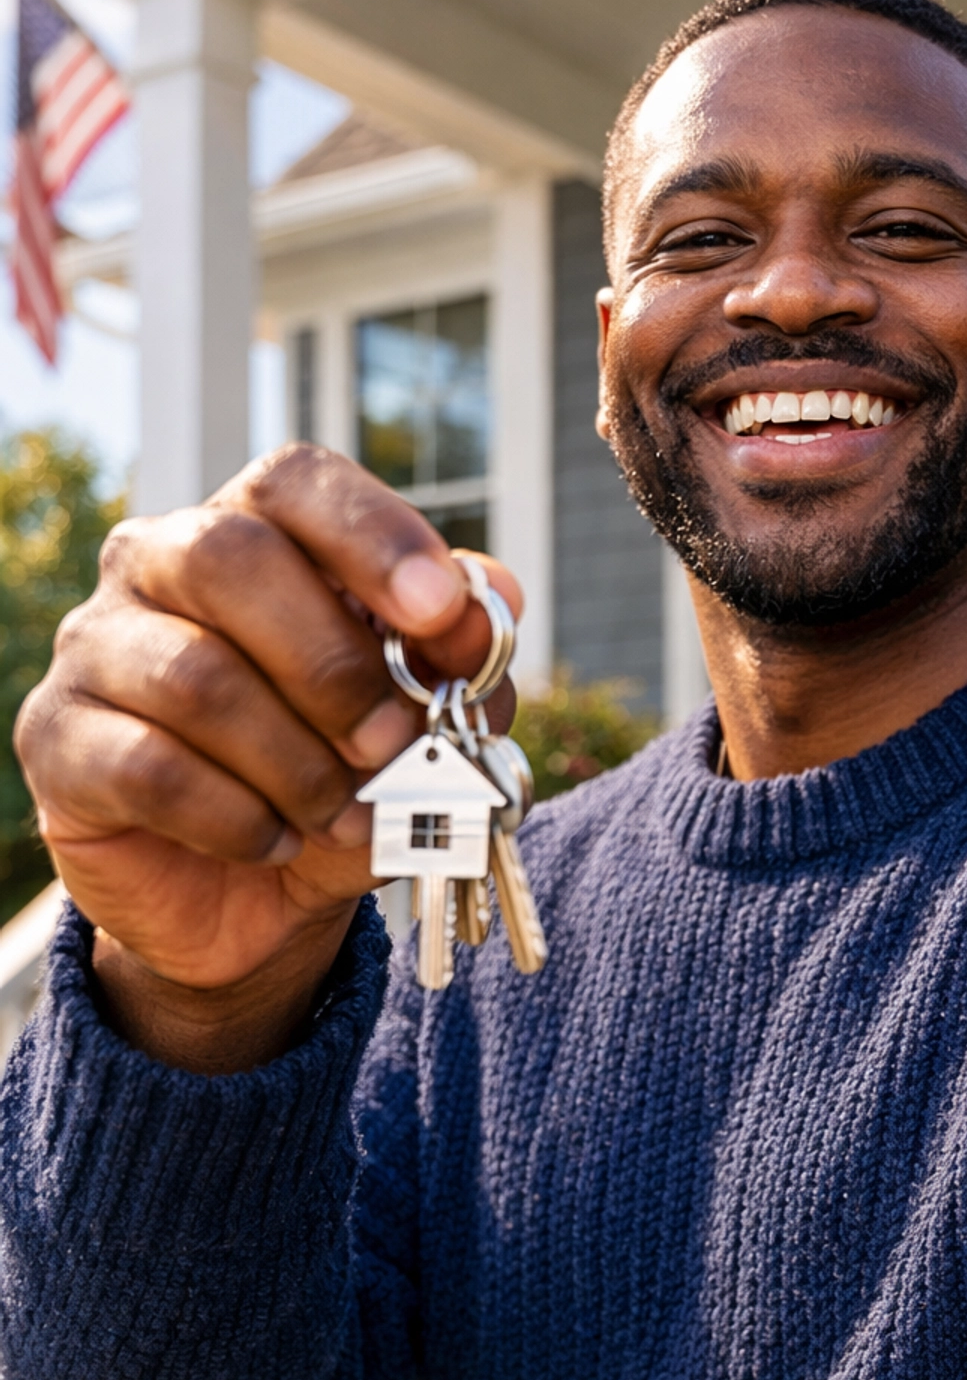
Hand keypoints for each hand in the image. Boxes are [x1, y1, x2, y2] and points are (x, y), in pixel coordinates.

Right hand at [16, 445, 521, 1065]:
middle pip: (230, 558)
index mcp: (255, 528)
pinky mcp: (57, 739)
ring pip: (196, 677)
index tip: (441, 611)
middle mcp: (158, 562)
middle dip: (333, 663)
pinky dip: (237, 818)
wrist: (253, 899)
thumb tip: (495, 594)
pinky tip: (276, 842)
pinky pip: (150, 769)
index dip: (373, 534)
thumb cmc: (338, 777)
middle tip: (391, 741)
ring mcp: (95, 646)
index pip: (296, 481)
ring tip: (342, 815)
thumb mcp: (423, 722)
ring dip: (295, 763)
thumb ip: (458, 657)